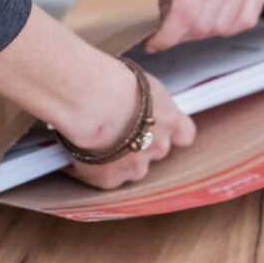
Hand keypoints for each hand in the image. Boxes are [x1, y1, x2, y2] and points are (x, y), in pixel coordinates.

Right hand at [65, 68, 195, 190]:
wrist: (91, 103)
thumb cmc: (114, 83)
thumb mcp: (141, 83)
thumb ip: (146, 101)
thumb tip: (135, 103)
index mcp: (170, 120)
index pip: (185, 134)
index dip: (172, 132)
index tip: (159, 125)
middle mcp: (158, 147)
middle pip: (154, 151)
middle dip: (139, 143)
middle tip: (116, 128)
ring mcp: (135, 167)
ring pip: (130, 168)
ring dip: (117, 160)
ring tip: (95, 141)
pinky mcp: (109, 179)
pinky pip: (102, 177)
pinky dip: (90, 169)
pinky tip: (78, 152)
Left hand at [144, 0, 263, 52]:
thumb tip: (167, 23)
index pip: (184, 15)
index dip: (165, 38)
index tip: (153, 44)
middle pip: (205, 25)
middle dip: (181, 32)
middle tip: (167, 22)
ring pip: (225, 26)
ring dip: (203, 29)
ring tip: (189, 12)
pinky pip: (247, 18)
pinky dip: (228, 23)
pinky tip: (213, 10)